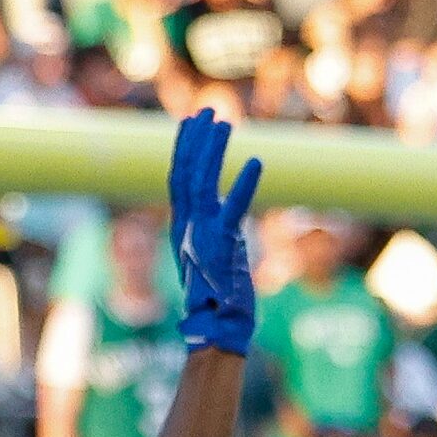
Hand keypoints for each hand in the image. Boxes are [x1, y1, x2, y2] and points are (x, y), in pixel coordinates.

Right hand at [169, 109, 261, 355]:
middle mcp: (187, 226)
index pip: (178, 178)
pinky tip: (257, 162)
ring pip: (203, 182)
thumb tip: (223, 206)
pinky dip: (245, 184)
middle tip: (208, 110)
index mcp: (182, 226)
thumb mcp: (208, 253)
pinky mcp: (223, 244)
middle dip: (195, 140)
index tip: (191, 122)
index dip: (184, 149)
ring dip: (213, 151)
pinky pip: (234, 208)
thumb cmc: (215, 295)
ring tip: (223, 123)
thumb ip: (212, 227)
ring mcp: (202, 234)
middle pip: (186, 173)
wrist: (215, 326)